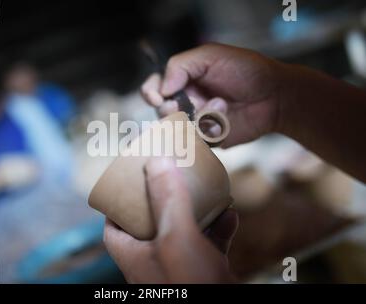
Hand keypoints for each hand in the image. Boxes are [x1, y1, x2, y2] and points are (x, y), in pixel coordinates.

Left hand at [104, 157, 237, 282]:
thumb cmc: (191, 286)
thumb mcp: (176, 237)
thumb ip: (167, 199)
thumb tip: (156, 161)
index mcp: (133, 255)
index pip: (113, 225)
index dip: (118, 202)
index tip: (129, 181)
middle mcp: (153, 262)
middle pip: (151, 223)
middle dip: (163, 199)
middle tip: (171, 178)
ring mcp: (179, 269)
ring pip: (183, 231)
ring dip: (197, 210)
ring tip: (207, 191)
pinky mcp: (204, 274)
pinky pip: (209, 244)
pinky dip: (219, 229)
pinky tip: (231, 216)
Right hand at [141, 43, 284, 147]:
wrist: (275, 96)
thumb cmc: (247, 71)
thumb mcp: (211, 56)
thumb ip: (181, 65)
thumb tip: (161, 88)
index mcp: (184, 81)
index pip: (154, 88)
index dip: (150, 93)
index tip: (156, 97)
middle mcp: (187, 102)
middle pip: (162, 111)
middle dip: (171, 109)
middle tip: (183, 106)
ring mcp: (197, 122)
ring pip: (178, 129)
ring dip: (196, 117)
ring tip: (220, 105)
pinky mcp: (209, 139)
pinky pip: (197, 141)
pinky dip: (209, 130)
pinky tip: (225, 120)